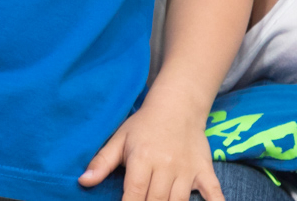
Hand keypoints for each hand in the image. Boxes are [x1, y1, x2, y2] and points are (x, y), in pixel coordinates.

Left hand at [80, 90, 224, 200]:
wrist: (178, 104)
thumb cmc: (144, 125)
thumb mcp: (120, 139)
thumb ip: (102, 162)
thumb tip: (83, 181)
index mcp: (142, 158)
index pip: (133, 194)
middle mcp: (166, 165)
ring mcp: (187, 169)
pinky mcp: (204, 170)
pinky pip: (213, 191)